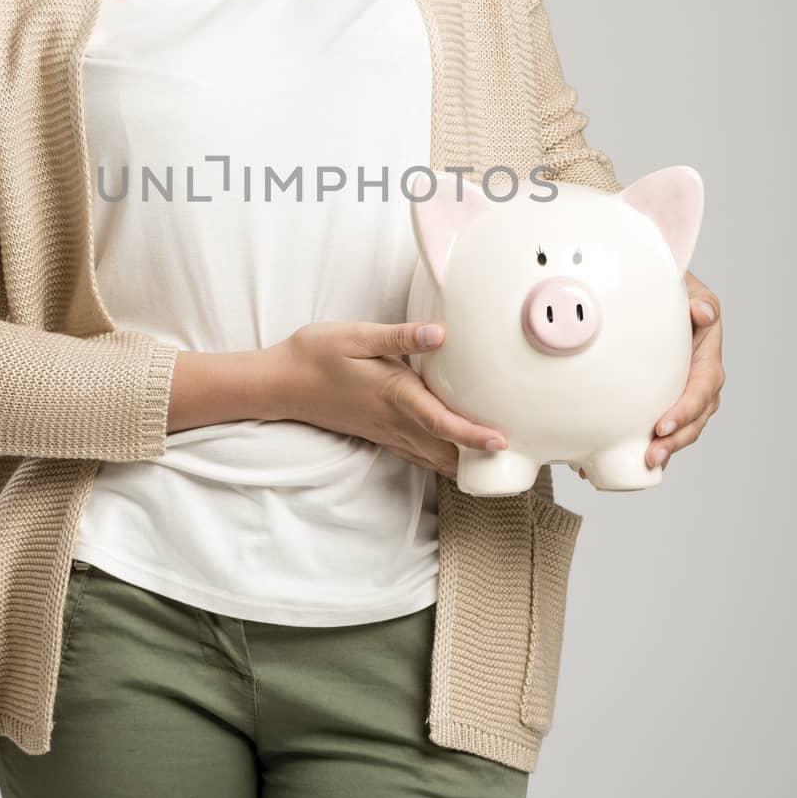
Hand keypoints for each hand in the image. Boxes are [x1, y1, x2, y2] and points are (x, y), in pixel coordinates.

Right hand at [264, 320, 507, 480]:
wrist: (280, 383)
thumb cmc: (316, 354)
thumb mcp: (356, 336)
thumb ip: (400, 337)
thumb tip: (440, 334)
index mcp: (394, 394)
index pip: (440, 421)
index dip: (472, 434)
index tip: (501, 441)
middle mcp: (393, 420)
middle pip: (443, 450)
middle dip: (478, 458)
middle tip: (516, 458)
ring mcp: (385, 431)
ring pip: (431, 457)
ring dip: (462, 462)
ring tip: (497, 463)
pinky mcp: (378, 433)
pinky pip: (416, 454)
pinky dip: (440, 459)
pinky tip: (456, 457)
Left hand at [572, 271, 724, 478]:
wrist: (646, 294)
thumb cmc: (669, 289)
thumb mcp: (685, 286)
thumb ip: (698, 297)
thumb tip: (702, 312)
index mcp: (705, 355)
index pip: (703, 388)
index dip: (687, 410)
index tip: (664, 426)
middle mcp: (695, 378)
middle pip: (695, 418)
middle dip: (676, 441)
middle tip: (653, 456)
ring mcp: (678, 392)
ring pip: (678, 429)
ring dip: (663, 450)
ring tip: (641, 463)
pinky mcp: (659, 400)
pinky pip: (655, 428)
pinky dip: (638, 447)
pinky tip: (619, 461)